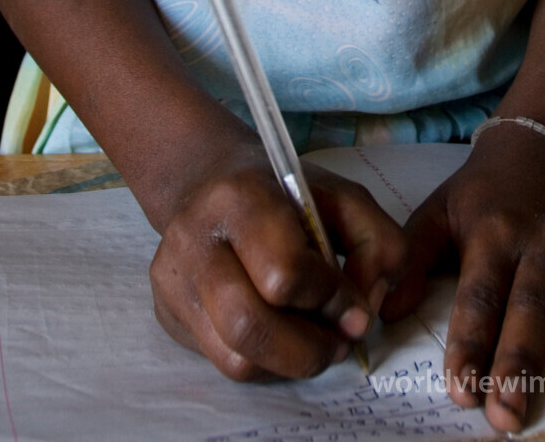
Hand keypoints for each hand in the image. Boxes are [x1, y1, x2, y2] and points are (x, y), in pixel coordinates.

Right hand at [149, 138, 406, 380]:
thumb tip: (363, 312)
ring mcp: (174, 281)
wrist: (206, 180)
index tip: (355, 306)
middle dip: (308, 349)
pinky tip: (281, 333)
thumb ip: (377, 243)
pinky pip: (220, 362)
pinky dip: (263, 361)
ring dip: (288, 363)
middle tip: (339, 342)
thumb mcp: (344, 197)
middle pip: (249, 327)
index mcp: (239, 198)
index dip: (330, 299)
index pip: (283, 273)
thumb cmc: (283, 191)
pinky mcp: (167, 314)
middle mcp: (194, 240)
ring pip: (234, 359)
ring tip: (315, 342)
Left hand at [383, 123, 544, 431]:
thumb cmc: (478, 193)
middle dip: (522, 362)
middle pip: (533, 307)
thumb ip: (405, 261)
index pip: (479, 296)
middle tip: (511, 414)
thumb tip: (380, 310)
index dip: (469, 343)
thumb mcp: (434, 213)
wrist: (534, 145)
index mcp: (492, 234)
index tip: (460, 390)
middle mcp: (541, 242)